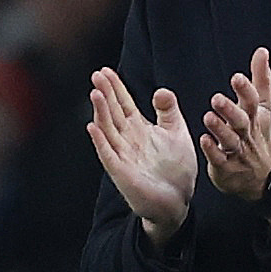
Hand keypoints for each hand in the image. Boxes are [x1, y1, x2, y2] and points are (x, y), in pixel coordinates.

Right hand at [86, 67, 196, 246]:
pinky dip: (100, 141)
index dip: (116, 88)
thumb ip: (168, 111)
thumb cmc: (175, 168)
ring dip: (101, 112)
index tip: (106, 71)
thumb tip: (161, 90)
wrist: (177, 200)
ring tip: (95, 93)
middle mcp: (127, 139)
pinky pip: (108, 154)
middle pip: (113, 112)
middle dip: (105, 94)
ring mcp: (122, 155)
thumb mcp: (176, 133)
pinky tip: (93, 127)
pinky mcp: (122, 172)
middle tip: (97, 74)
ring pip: (108, 129)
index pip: (124, 104)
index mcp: (139, 129)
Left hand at [200, 47, 270, 202]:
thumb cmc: (258, 136)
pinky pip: (220, 160)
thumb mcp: (262, 107)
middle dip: (230, 110)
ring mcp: (238, 152)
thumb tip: (262, 51)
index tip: (237, 78)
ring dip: (219, 129)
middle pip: (241, 121)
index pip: (252, 102)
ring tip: (208, 117)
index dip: (245, 90)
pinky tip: (203, 140)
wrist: (265, 178)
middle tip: (216, 98)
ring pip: (230, 141)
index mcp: (255, 118)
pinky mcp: (227, 168)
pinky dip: (212, 151)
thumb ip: (260, 79)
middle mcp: (247, 134)